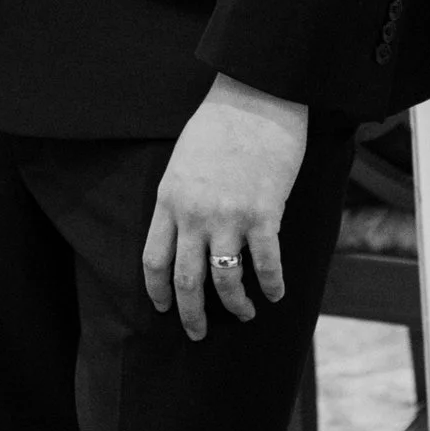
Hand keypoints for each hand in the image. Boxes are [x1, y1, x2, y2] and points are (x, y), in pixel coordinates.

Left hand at [142, 76, 309, 340]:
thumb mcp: (183, 161)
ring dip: (235, 306)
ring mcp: (229, 217)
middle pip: (186, 281)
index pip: (154, 261)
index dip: (157, 292)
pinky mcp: (264, 214)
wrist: (255, 97)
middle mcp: (194, 215)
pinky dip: (272, 285)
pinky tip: (276, 294)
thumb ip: (181, 199)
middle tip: (198, 334)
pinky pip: (266, 264)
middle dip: (191, 315)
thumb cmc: (219, 123)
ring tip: (245, 314)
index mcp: (169, 200)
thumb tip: (186, 232)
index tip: (164, 309)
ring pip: (225, 281)